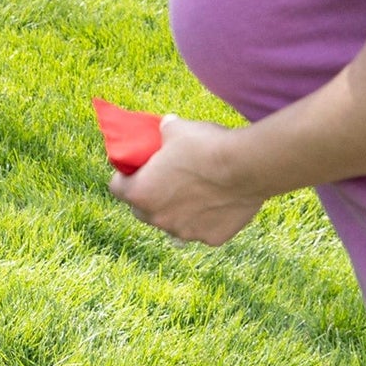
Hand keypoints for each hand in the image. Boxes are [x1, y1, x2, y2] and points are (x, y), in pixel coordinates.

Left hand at [108, 115, 264, 246]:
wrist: (247, 166)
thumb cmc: (205, 145)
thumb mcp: (176, 128)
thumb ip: (163, 130)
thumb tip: (165, 126)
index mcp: (140, 192)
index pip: (117, 188)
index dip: (124, 177)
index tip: (135, 169)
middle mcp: (158, 218)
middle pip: (142, 210)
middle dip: (148, 197)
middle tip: (163, 181)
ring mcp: (185, 232)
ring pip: (172, 223)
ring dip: (176, 211)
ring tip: (194, 192)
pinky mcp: (212, 239)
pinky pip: (201, 229)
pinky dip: (205, 219)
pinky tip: (217, 203)